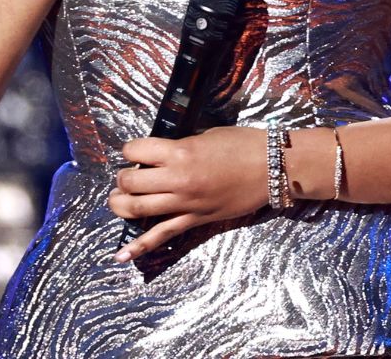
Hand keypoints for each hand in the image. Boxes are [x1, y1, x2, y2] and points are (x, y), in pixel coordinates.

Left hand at [108, 126, 272, 260]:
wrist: (272, 167)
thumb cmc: (242, 144)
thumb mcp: (205, 136)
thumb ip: (179, 147)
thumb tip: (160, 156)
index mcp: (180, 152)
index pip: (135, 151)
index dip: (130, 150)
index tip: (134, 152)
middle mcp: (177, 179)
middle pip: (131, 183)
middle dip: (122, 179)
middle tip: (126, 177)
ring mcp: (185, 203)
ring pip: (138, 209)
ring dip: (120, 205)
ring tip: (118, 200)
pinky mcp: (195, 220)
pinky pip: (162, 234)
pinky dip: (140, 246)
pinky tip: (121, 255)